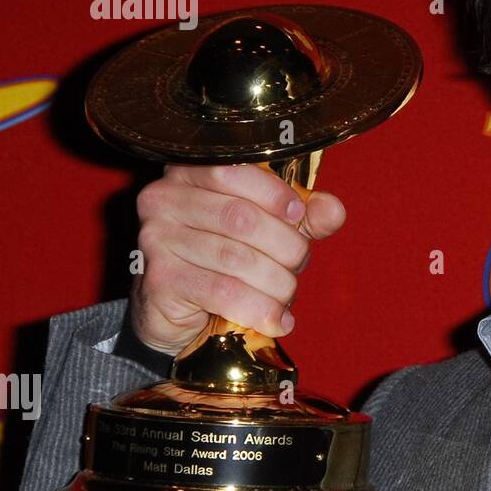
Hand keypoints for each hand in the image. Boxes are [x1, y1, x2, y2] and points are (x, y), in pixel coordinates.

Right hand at [128, 163, 346, 354]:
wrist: (177, 309)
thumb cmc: (225, 257)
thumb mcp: (268, 228)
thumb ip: (302, 216)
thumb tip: (333, 210)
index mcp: (189, 173)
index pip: (233, 171)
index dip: (274, 193)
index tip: (299, 215)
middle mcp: (164, 200)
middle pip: (240, 217)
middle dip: (284, 245)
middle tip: (298, 263)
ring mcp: (157, 240)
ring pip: (236, 258)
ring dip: (276, 281)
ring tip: (288, 294)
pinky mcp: (160, 281)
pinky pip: (222, 292)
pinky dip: (259, 308)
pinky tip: (278, 319)